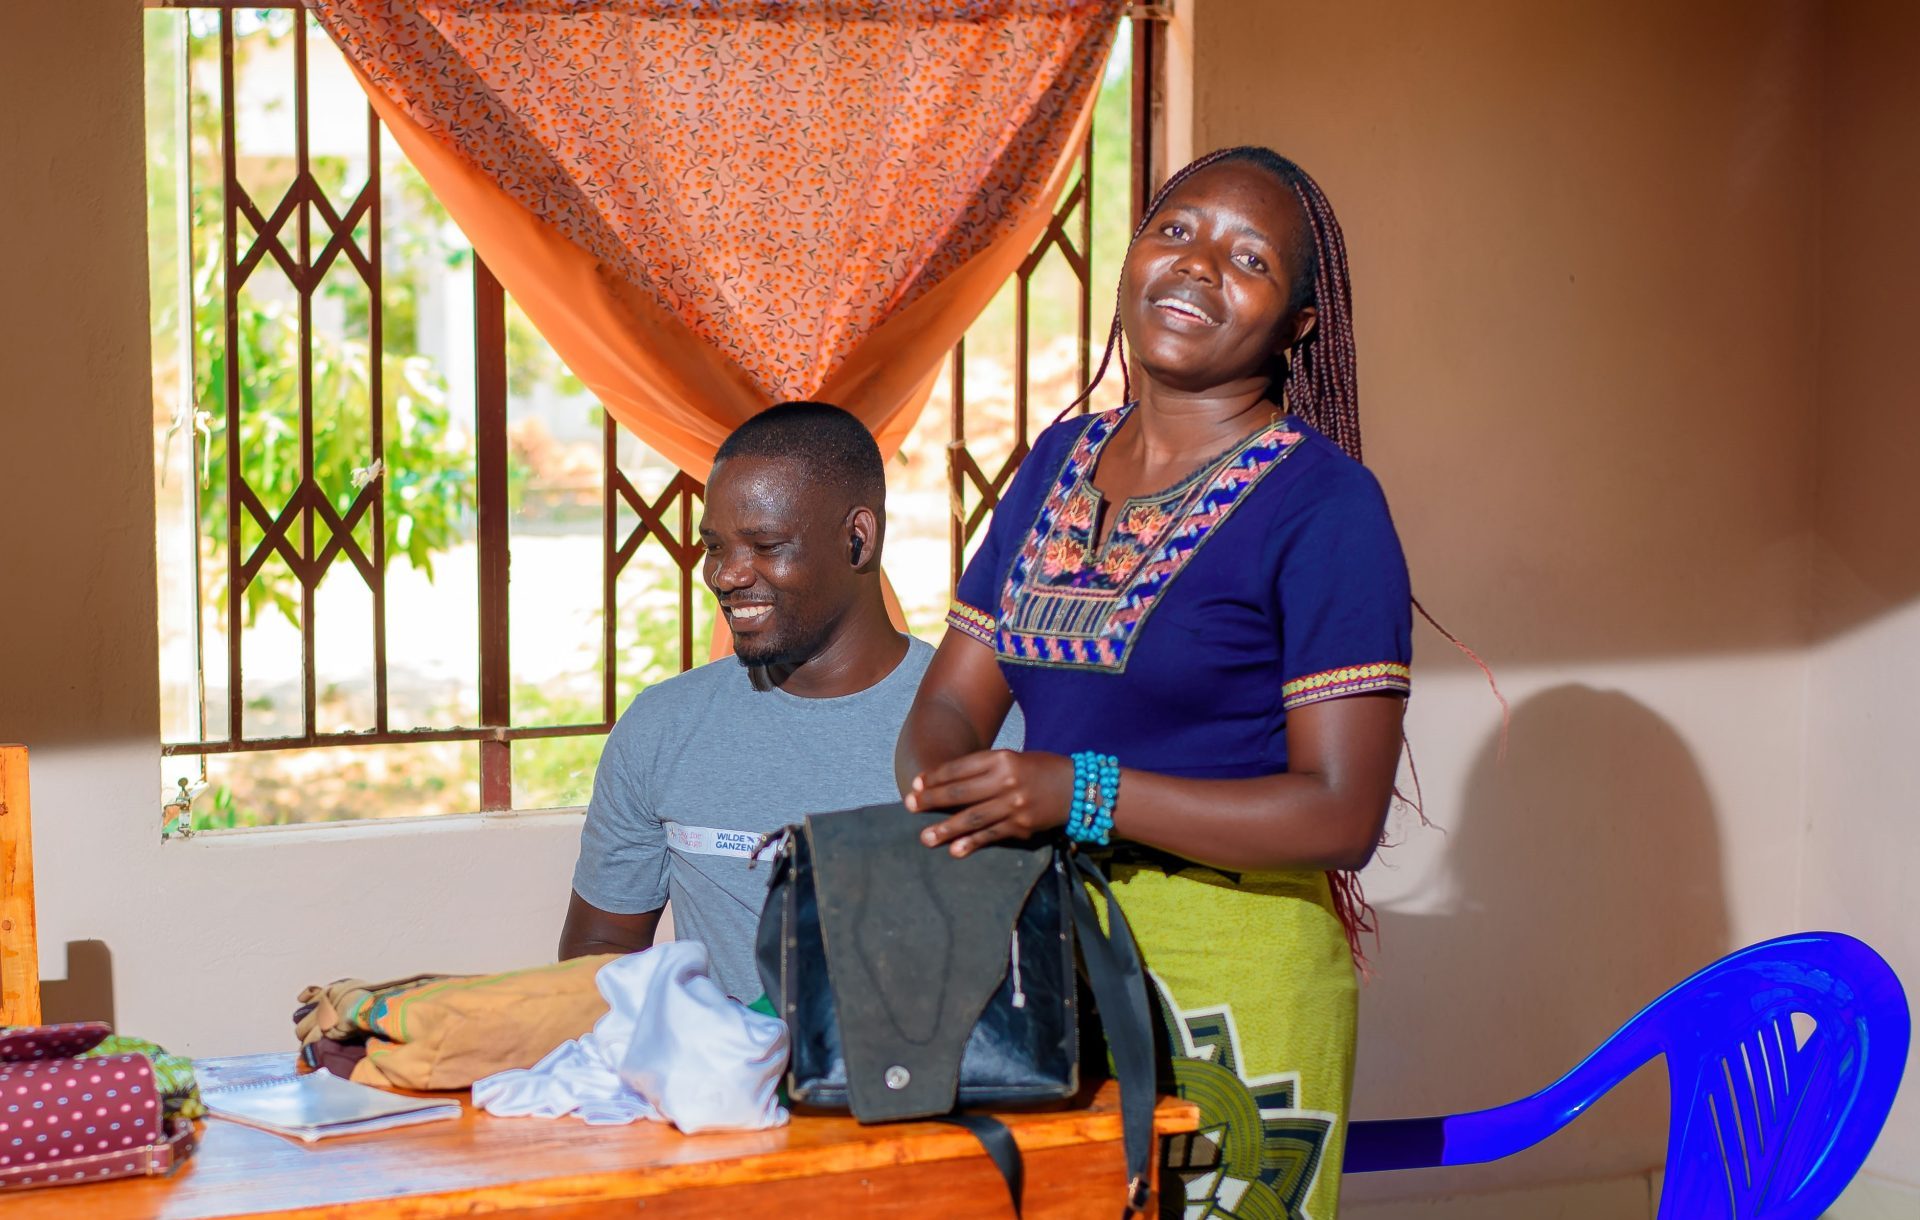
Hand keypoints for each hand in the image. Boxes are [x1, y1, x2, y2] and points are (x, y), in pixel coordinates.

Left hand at [905, 750, 1073, 857]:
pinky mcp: (1022, 826)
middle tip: (909, 806)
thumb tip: (948, 784)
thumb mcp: (1013, 759)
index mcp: (1002, 758)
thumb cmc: (1040, 770)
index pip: (960, 768)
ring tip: (925, 837)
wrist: (1079, 788)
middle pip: (961, 792)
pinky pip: (992, 835)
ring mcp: (1014, 805)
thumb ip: (984, 769)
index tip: (916, 785)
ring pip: (972, 818)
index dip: (935, 778)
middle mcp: (1006, 780)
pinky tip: (955, 850)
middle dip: (932, 800)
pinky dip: (972, 843)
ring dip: (946, 829)